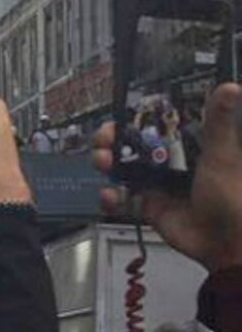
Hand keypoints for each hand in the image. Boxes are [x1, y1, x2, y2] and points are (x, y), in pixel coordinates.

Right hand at [93, 83, 241, 272]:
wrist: (226, 243)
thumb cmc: (232, 198)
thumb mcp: (223, 155)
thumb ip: (219, 123)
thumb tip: (229, 88)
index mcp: (191, 145)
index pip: (158, 124)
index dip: (138, 118)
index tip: (122, 112)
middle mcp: (173, 162)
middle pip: (134, 145)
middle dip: (115, 140)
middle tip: (104, 138)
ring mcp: (159, 185)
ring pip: (125, 169)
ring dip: (109, 163)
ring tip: (102, 161)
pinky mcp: (149, 207)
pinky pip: (123, 199)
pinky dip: (111, 198)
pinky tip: (110, 195)